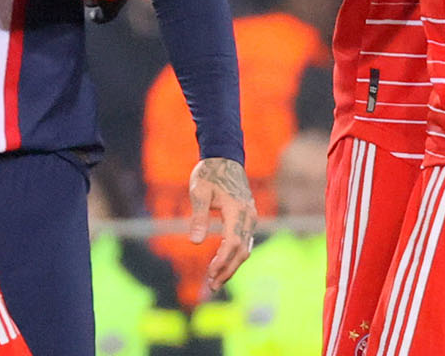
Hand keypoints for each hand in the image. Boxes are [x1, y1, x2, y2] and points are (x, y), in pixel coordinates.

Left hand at [188, 157, 257, 291]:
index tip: (209, 273)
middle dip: (227, 270)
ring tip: (215, 281)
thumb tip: (194, 242)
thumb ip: (198, 217)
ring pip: (245, 249)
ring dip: (231, 266)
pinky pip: (244, 242)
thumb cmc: (209, 174)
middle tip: (211, 286)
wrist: (225, 158)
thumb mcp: (199, 192)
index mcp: (237, 210)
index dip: (222, 261)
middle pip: (241, 251)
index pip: (232, 243)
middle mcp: (248, 216)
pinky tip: (222, 265)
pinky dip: (234, 257)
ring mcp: (250, 217)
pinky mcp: (248, 218)